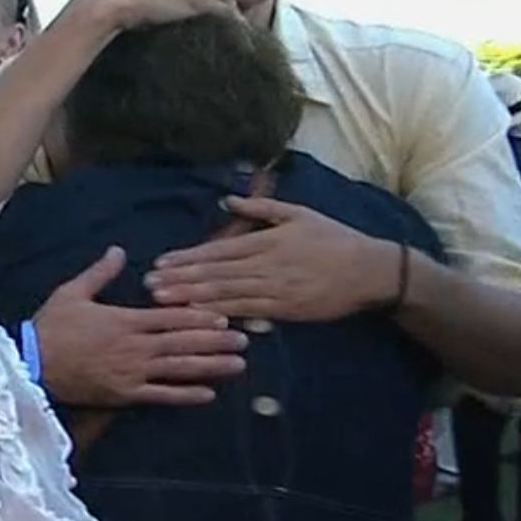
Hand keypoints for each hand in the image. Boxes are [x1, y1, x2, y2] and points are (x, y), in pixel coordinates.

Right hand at [34, 247, 247, 407]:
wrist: (31, 364)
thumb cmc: (50, 327)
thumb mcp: (71, 293)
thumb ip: (99, 273)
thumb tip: (119, 250)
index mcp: (125, 320)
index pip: (171, 317)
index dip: (200, 316)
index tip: (224, 316)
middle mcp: (135, 346)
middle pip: (184, 342)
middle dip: (216, 341)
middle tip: (244, 340)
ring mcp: (132, 372)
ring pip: (179, 368)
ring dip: (211, 366)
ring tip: (237, 365)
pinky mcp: (124, 394)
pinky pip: (161, 395)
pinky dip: (185, 395)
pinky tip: (207, 394)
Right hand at [79, 0, 239, 32]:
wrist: (106, 3)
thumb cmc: (105, 0)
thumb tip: (143, 5)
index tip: (197, 6)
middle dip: (216, 0)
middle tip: (221, 21)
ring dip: (228, 12)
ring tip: (232, 31)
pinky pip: (226, 11)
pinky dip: (232, 22)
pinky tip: (235, 35)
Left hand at [147, 197, 397, 322]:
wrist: (370, 271)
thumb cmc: (334, 239)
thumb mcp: (299, 214)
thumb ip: (261, 209)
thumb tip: (227, 201)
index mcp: (266, 241)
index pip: (218, 250)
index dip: (187, 258)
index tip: (160, 263)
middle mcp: (266, 265)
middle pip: (215, 273)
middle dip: (180, 279)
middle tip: (149, 285)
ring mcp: (274, 289)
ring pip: (226, 294)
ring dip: (192, 298)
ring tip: (164, 301)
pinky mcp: (284, 309)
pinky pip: (248, 312)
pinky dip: (222, 315)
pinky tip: (200, 318)